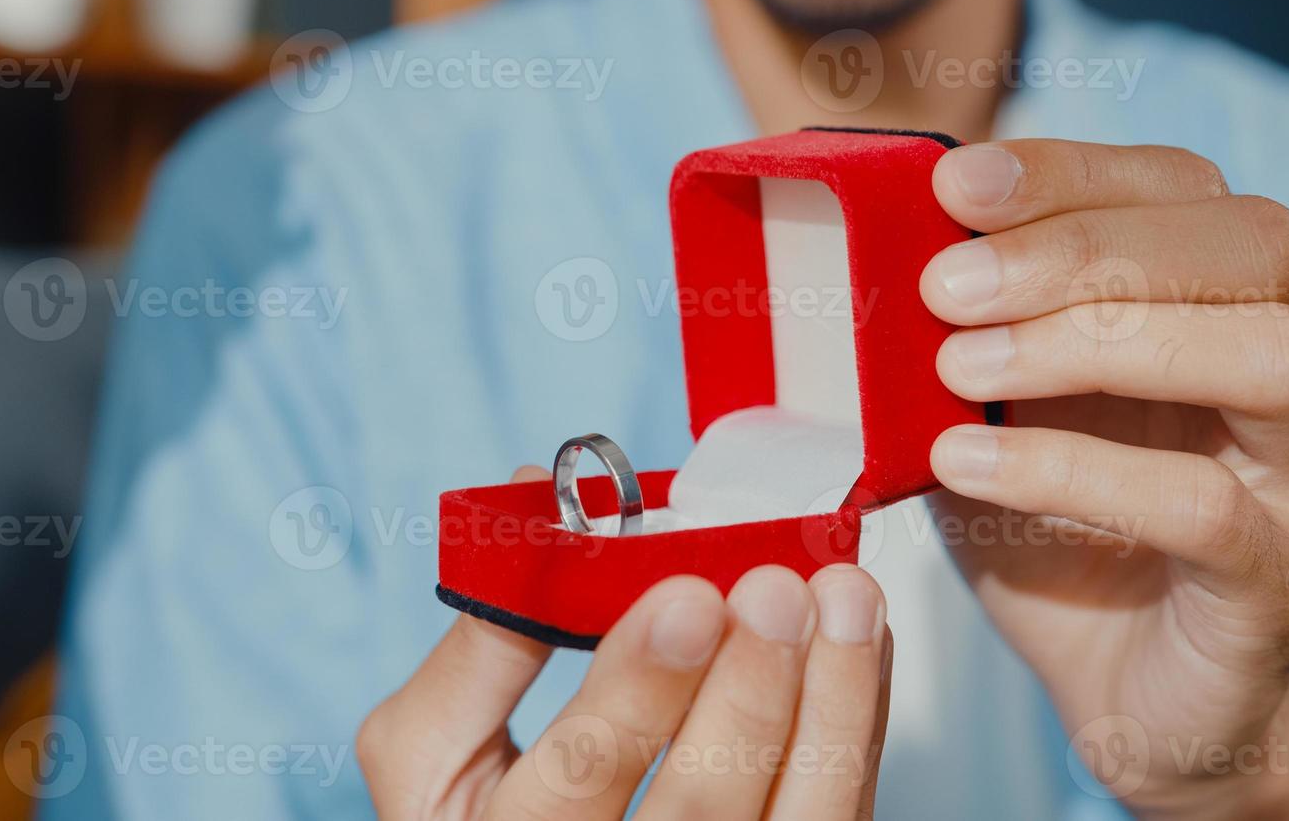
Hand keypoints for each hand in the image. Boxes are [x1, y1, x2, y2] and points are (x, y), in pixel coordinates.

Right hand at [360, 471, 893, 819]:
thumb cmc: (474, 817)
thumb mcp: (431, 751)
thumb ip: (482, 641)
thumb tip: (541, 499)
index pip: (580, 777)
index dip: (638, 689)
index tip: (686, 598)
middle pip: (702, 809)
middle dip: (748, 691)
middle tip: (776, 589)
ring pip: (798, 820)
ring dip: (832, 703)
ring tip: (846, 602)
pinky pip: (836, 814)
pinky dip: (855, 724)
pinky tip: (857, 643)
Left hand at [920, 141, 1288, 817]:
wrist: (1123, 688)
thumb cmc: (1052, 523)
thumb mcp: (990, 402)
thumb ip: (961, 323)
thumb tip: (874, 239)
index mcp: (1234, 296)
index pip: (1183, 186)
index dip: (1070, 171)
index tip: (952, 184)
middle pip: (1252, 244)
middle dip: (1082, 249)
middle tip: (946, 287)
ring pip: (1266, 356)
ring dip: (1097, 342)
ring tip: (960, 365)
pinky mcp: (1276, 577)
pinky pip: (1202, 504)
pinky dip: (1072, 470)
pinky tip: (966, 461)